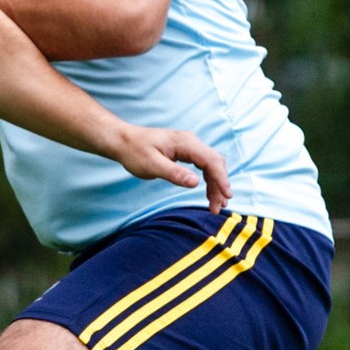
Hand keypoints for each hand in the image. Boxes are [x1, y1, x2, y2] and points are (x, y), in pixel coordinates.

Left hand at [112, 126, 230, 214]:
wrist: (123, 141)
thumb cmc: (134, 152)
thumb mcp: (152, 166)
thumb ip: (174, 174)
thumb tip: (196, 182)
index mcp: (185, 143)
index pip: (211, 160)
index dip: (221, 179)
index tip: (226, 196)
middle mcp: (191, 141)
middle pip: (215, 163)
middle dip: (220, 185)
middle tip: (219, 207)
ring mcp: (189, 146)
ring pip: (211, 165)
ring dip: (215, 184)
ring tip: (216, 205)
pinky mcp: (186, 151)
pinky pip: (204, 165)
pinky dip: (208, 179)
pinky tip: (209, 193)